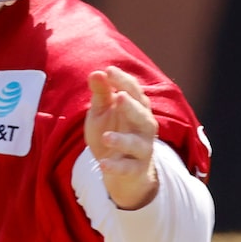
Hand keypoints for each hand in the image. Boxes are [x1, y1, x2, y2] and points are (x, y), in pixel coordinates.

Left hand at [86, 68, 161, 209]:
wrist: (120, 170)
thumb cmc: (112, 133)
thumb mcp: (102, 112)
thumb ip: (101, 93)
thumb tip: (96, 73)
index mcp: (137, 108)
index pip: (134, 92)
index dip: (123, 81)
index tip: (109, 71)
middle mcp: (144, 127)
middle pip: (143, 116)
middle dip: (132, 107)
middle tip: (121, 97)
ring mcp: (142, 149)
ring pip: (137, 143)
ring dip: (123, 140)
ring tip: (107, 137)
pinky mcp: (136, 169)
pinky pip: (129, 168)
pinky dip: (117, 167)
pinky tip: (103, 164)